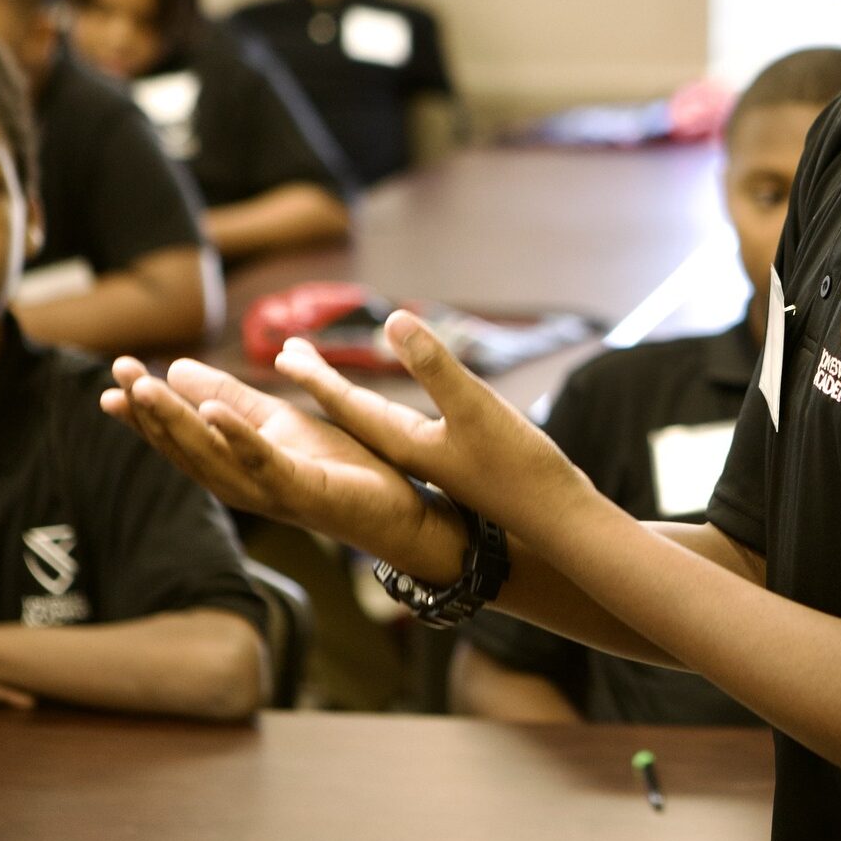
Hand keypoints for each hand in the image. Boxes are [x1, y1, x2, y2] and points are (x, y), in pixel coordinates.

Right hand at [101, 355, 466, 581]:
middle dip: (150, 415)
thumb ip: (232, 397)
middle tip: (116, 379)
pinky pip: (264, 462)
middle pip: (185, 449)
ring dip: (177, 424)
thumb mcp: (279, 420)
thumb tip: (177, 368)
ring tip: (146, 389)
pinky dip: (236, 438)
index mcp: (235, 464)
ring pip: (212, 457)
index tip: (113, 378)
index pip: (179, 437)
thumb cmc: (340, 466)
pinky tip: (212, 414)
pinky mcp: (303, 489)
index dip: (145, 411)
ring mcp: (270, 490)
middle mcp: (243, 483)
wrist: (397, 507)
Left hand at [275, 311, 594, 542]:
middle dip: (323, 382)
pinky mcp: (456, 460)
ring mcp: (433, 457)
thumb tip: (392, 320)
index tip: (283, 352)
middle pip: (352, 410)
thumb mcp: (475, 407)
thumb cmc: (517, 467)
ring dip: (350, 395)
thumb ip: (435, 365)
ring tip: (331, 377)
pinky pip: (404, 430)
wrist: (557, 520)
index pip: (346, 403)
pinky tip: (395, 410)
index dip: (314, 375)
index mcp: (404, 441)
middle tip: (292, 355)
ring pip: (376, 422)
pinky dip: (386, 410)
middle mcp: (410, 451)